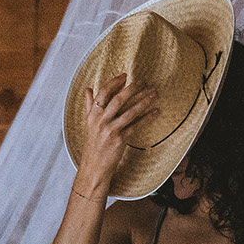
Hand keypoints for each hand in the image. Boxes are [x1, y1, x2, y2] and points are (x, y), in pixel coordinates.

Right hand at [76, 74, 157, 190]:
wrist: (94, 167)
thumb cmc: (92, 145)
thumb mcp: (88, 124)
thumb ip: (89, 106)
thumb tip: (88, 89)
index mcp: (92, 115)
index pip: (102, 93)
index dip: (114, 83)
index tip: (125, 76)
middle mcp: (100, 121)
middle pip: (118, 100)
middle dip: (133, 89)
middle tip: (144, 81)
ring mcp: (110, 130)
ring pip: (130, 112)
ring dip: (144, 101)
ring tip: (154, 94)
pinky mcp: (120, 140)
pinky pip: (137, 126)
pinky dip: (147, 118)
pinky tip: (155, 111)